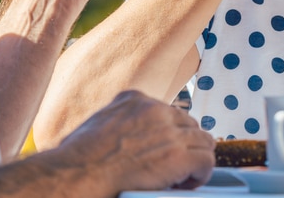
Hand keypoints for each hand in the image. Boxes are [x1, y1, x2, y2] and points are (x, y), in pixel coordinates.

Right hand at [57, 91, 214, 192]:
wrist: (77, 175)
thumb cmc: (78, 159)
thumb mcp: (98, 124)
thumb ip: (120, 122)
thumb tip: (128, 139)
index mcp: (134, 99)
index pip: (168, 111)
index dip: (170, 133)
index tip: (164, 149)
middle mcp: (155, 109)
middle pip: (189, 124)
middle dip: (185, 145)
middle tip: (176, 166)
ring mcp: (168, 131)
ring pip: (203, 140)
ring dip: (195, 159)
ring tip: (182, 177)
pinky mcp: (178, 156)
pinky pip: (206, 161)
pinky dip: (201, 174)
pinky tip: (187, 184)